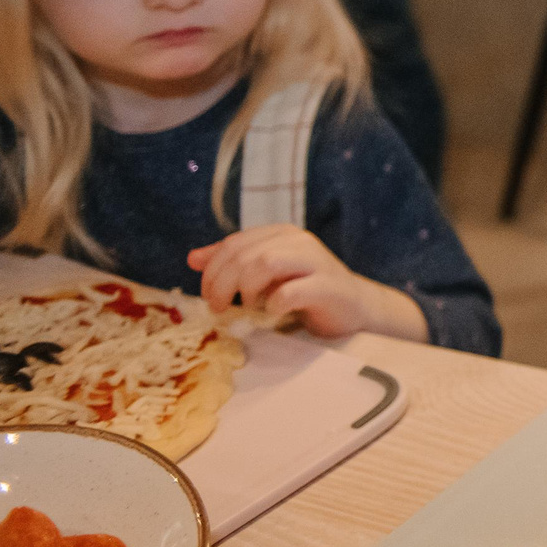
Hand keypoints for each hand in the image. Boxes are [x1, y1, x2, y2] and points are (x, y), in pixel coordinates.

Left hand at [187, 225, 426, 341]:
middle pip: (245, 254)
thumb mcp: (264, 274)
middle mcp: (298, 241)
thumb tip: (192, 258)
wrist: (353, 307)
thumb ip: (232, 264)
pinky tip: (275, 313)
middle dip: (223, 284)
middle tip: (220, 308)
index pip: (234, 243)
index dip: (212, 271)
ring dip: (249, 290)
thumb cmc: (305, 290)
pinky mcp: (327, 286)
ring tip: (251, 307)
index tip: (208, 297)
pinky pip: (290, 292)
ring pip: (265, 262)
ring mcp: (316, 261)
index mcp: (281, 234)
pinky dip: (275, 305)